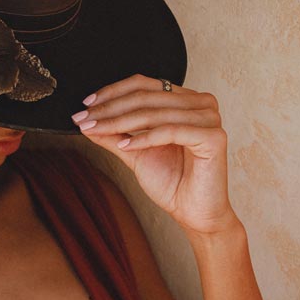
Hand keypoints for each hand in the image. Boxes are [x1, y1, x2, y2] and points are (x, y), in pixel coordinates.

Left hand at [71, 75, 236, 238]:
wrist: (194, 214)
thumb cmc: (173, 184)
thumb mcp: (135, 153)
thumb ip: (114, 134)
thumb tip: (86, 121)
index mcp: (185, 101)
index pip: (144, 85)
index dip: (113, 92)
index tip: (87, 105)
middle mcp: (200, 104)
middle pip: (147, 97)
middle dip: (111, 109)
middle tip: (85, 118)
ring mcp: (209, 118)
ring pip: (156, 114)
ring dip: (121, 122)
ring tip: (98, 130)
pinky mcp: (213, 136)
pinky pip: (171, 131)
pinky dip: (144, 138)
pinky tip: (125, 145)